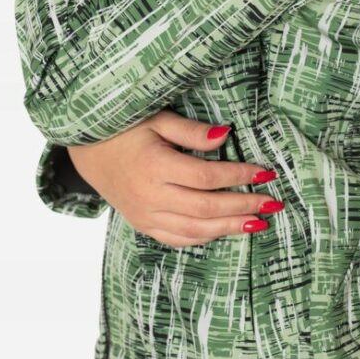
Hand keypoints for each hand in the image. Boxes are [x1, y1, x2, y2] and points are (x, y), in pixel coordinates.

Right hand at [66, 110, 280, 245]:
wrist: (87, 150)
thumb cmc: (124, 128)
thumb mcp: (156, 119)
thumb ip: (191, 131)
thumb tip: (226, 136)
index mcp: (155, 165)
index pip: (206, 177)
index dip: (238, 175)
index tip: (265, 172)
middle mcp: (150, 195)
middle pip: (205, 208)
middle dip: (243, 206)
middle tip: (273, 202)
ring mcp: (145, 215)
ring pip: (195, 230)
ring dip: (230, 228)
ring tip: (258, 222)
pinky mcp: (142, 225)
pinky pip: (178, 239)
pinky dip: (205, 237)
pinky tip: (225, 230)